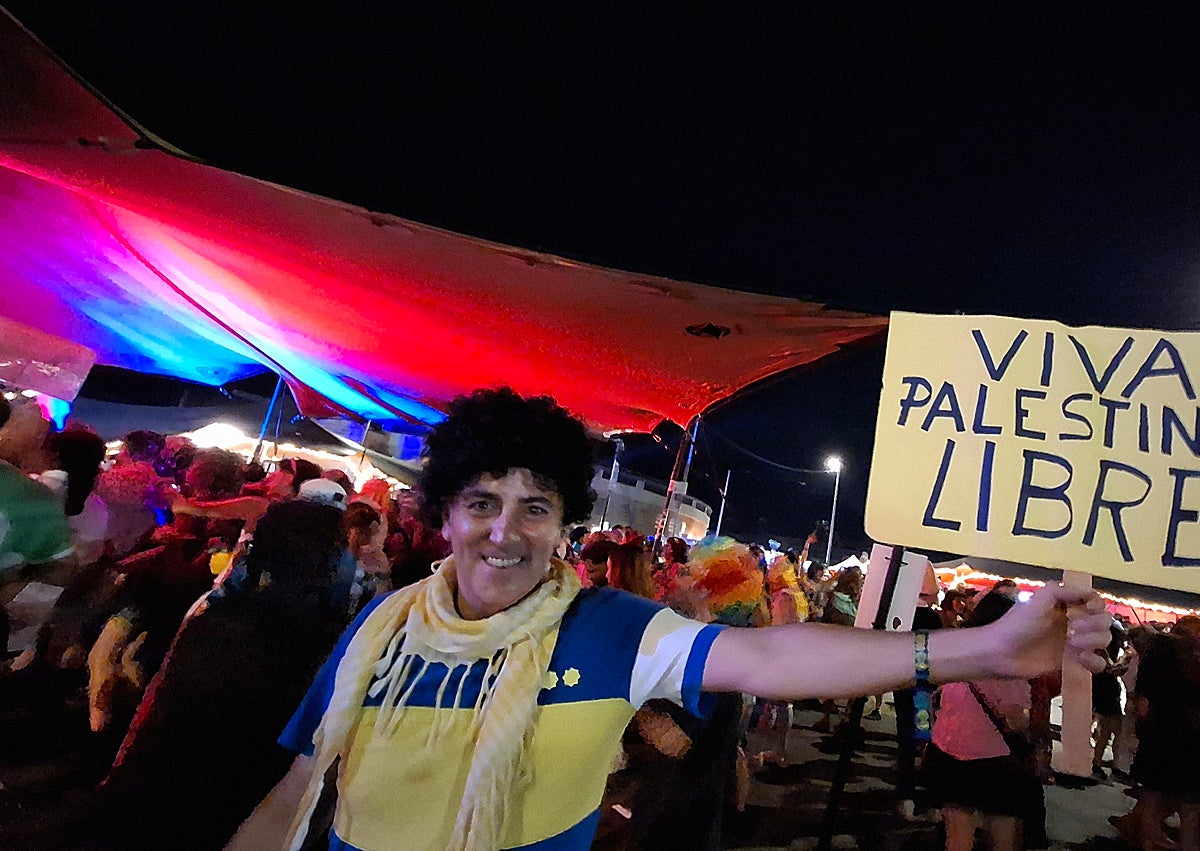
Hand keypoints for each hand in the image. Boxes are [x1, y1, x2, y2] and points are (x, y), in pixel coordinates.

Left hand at [983, 585, 1111, 677]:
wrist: (1002, 654)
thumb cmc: (1017, 624)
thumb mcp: (1037, 600)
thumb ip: (1061, 591)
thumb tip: (1088, 592)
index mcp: (1065, 605)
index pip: (1094, 601)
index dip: (1096, 604)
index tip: (1089, 608)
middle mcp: (1073, 622)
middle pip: (1103, 620)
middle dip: (1094, 623)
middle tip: (1073, 628)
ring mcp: (1074, 642)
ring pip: (1103, 640)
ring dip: (1094, 640)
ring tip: (1072, 644)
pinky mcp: (1073, 662)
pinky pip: (1097, 662)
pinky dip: (1094, 661)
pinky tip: (1079, 659)